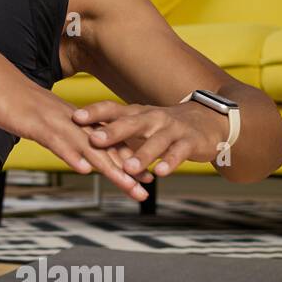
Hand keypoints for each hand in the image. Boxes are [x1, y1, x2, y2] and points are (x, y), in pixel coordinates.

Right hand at [0, 76, 153, 200]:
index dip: (124, 159)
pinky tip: (85, 169)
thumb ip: (49, 130)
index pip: (103, 142)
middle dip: (127, 170)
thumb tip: (60, 142)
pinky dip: (70, 155)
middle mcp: (67, 120)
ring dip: (110, 168)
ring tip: (130, 186)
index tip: (144, 177)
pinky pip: (55, 141)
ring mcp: (51, 121)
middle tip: (148, 190)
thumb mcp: (33, 118)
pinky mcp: (33, 123)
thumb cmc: (5, 96)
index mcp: (68, 119)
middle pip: (103, 148)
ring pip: (87, 147)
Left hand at [72, 99, 228, 177]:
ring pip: (156, 141)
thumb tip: (80, 134)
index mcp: (136, 113)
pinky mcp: (190, 142)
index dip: (94, 112)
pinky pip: (179, 152)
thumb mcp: (139, 123)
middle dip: (113, 132)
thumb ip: (114, 129)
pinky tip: (160, 172)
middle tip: (95, 140)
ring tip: (127, 168)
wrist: (207, 121)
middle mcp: (153, 118)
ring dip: (141, 155)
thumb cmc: (162, 125)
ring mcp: (172, 129)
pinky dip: (170, 162)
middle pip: (131, 123)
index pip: (112, 109)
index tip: (75, 117)